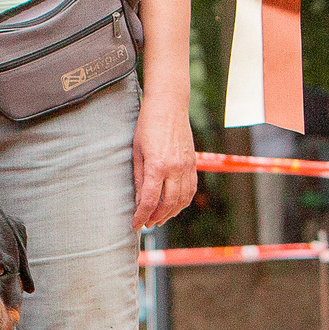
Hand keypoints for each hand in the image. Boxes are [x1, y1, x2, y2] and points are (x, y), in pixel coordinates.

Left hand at [131, 98, 197, 230]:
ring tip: (159, 218)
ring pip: (182, 200)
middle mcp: (175, 169)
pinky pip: (191, 189)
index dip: (141, 216)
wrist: (169, 105)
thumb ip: (138, 177)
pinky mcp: (193, 163)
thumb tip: (138, 200)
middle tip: (147, 224)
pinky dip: (183, 201)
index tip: (135, 225)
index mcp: (157, 166)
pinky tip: (174, 205)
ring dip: (171, 213)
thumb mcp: (137, 151)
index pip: (149, 200)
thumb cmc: (147, 124)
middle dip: (156, 218)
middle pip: (167, 204)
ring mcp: (186, 166)